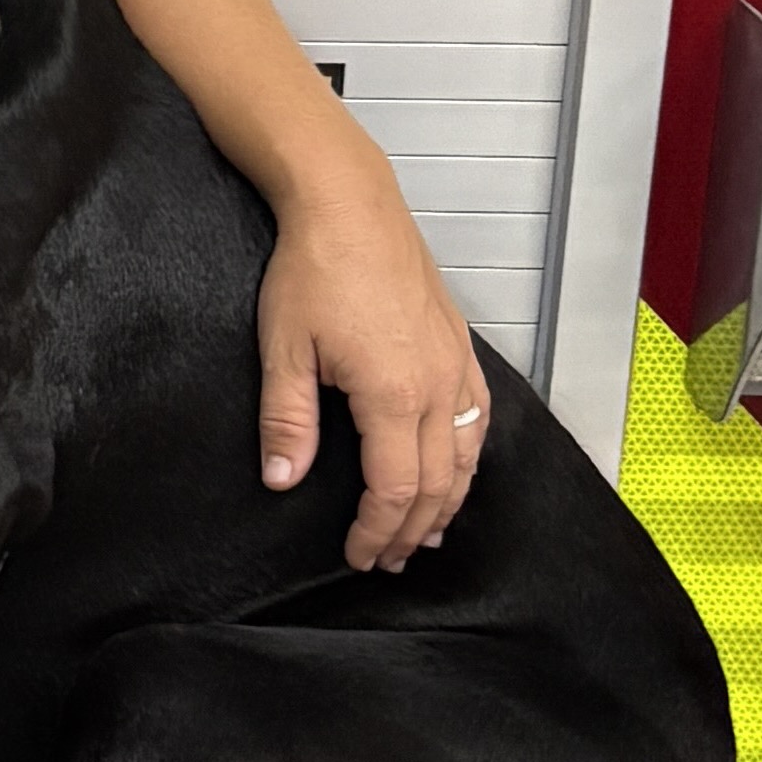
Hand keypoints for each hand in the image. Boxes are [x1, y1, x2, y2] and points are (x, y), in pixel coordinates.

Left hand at [256, 165, 485, 573]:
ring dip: (448, 500)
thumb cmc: (316, 266)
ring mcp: (454, 362)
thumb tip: (282, 479)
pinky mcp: (459, 343)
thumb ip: (287, 422)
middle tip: (386, 557)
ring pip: (467, 454)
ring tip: (425, 532)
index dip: (375, 531)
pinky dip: (470, 453)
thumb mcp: (285, 350)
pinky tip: (457, 465)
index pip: (394, 490)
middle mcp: (436, 384)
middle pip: (437, 484)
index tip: (357, 553)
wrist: (350, 204)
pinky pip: (478, 414)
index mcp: (393, 394)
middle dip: (411, 530)